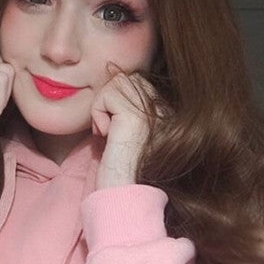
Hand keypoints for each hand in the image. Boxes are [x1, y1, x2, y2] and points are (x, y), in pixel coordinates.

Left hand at [90, 64, 156, 188]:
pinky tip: (107, 137)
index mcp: (165, 113)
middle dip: (108, 101)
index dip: (115, 101)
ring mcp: (154, 111)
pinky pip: (106, 94)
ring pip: (115, 82)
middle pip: (126, 77)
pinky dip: (98, 114)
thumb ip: (123, 104)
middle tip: (108, 133)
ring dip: (102, 108)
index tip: (112, 131)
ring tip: (109, 135)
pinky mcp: (137, 116)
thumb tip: (111, 69)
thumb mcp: (122, 130)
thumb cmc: (117, 170)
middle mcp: (165, 109)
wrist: (122, 194)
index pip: (135, 82)